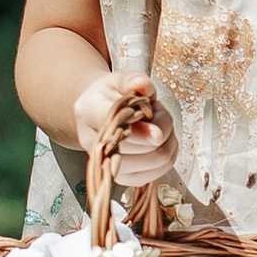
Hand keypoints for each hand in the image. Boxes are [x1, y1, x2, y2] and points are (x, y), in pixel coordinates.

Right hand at [75, 69, 176, 188]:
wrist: (97, 112)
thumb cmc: (111, 94)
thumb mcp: (120, 79)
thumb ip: (134, 80)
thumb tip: (144, 86)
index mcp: (88, 111)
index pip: (113, 125)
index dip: (139, 132)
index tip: (159, 134)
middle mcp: (92, 142)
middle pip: (139, 147)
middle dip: (161, 128)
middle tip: (158, 112)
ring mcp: (105, 163)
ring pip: (152, 162)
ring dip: (167, 143)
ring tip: (160, 126)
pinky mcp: (120, 178)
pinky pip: (153, 174)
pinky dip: (166, 158)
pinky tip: (160, 143)